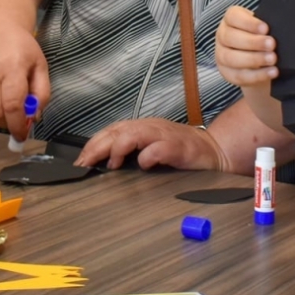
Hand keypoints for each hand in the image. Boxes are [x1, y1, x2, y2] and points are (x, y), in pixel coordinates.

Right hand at [0, 21, 48, 140]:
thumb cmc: (20, 49)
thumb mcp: (40, 65)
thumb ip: (42, 93)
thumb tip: (33, 117)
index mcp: (13, 66)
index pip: (12, 104)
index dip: (17, 124)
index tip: (22, 135)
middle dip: (7, 123)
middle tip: (14, 121)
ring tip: (2, 111)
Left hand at [74, 118, 229, 171]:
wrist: (214, 151)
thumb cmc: (181, 152)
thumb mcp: (152, 147)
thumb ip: (131, 151)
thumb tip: (103, 164)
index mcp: (142, 127)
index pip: (111, 130)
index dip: (93, 145)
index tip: (80, 162)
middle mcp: (151, 128)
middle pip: (117, 130)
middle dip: (97, 147)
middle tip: (85, 164)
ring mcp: (165, 136)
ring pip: (134, 134)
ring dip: (118, 148)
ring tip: (111, 165)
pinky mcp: (178, 148)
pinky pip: (158, 149)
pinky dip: (148, 157)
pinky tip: (144, 166)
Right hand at [214, 5, 276, 97]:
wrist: (261, 61)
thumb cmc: (263, 37)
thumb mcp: (265, 27)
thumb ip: (269, 24)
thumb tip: (281, 27)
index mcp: (231, 19)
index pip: (233, 17)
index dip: (249, 23)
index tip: (266, 28)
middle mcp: (223, 35)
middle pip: (230, 37)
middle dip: (253, 42)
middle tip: (272, 45)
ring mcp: (221, 55)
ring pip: (231, 58)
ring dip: (254, 59)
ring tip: (272, 59)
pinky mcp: (226, 72)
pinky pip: (238, 75)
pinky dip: (256, 75)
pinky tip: (271, 72)